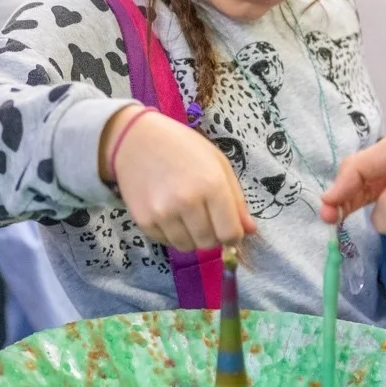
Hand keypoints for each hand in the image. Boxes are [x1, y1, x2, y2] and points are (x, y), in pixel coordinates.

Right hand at [102, 107, 256, 252]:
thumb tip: (251, 231)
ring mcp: (163, 213)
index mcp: (212, 185)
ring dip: (191, 237)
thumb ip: (236, 199)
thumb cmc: (182, 147)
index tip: (228, 229)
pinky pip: (166, 242)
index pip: (230, 234)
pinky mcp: (144, 221)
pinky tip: (168, 212)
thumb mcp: (218, 163)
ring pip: (187, 247)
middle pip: (209, 243)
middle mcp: (188, 202)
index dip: (233, 236)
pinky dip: (171, 234)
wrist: (135, 139)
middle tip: (205, 217)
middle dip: (212, 236)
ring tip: (186, 214)